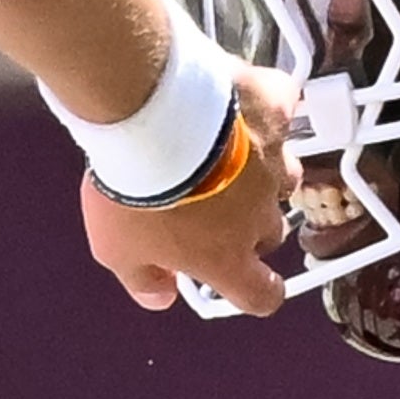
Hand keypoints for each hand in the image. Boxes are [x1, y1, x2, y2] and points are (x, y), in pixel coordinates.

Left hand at [80, 69, 301, 314]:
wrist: (147, 115)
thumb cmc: (132, 186)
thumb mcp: (116, 249)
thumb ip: (142, 279)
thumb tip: (160, 297)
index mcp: (224, 256)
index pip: (260, 294)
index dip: (259, 291)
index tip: (250, 282)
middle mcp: (258, 214)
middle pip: (270, 232)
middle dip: (247, 224)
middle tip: (211, 204)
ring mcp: (273, 162)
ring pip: (284, 177)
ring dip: (263, 172)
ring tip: (227, 153)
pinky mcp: (275, 111)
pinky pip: (281, 111)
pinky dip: (265, 109)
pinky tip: (239, 101)